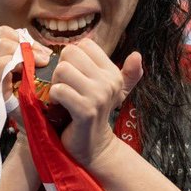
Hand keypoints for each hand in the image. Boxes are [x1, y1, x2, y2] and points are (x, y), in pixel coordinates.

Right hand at [0, 27, 52, 124]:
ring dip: (26, 52)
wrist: (39, 126)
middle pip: (1, 36)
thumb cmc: (38, 99)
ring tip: (40, 64)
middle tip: (42, 58)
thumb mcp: (28, 73)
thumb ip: (19, 57)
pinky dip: (19, 61)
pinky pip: (2, 64)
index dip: (21, 37)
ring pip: (2, 46)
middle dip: (26, 43)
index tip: (38, 51)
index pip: (0, 34)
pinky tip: (31, 71)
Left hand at [47, 41, 143, 167]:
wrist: (94, 146)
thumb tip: (137, 55)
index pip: (84, 44)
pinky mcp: (85, 110)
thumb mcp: (114, 92)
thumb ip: (128, 74)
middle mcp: (108, 82)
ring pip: (62, 69)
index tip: (74, 75)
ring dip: (55, 83)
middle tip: (64, 86)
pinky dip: (53, 97)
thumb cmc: (97, 114)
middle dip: (61, 69)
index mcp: (113, 73)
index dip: (72, 58)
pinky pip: (59, 90)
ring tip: (61, 96)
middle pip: (70, 53)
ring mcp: (98, 96)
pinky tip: (58, 106)